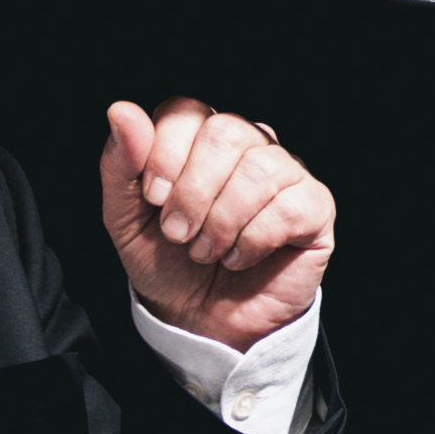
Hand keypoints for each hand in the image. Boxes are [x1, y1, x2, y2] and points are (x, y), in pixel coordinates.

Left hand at [100, 97, 334, 350]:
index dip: (165, 154)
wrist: (201, 323)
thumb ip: (119, 164)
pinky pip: (289, 207)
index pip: (186, 111)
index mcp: (200, 139)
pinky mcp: (314, 209)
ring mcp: (286, 174)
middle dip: (193, 192)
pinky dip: (252, 241)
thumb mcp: (126, 219)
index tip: (154, 199)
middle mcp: (248, 146)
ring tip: (207, 252)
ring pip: (259, 168)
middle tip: (179, 233)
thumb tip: (121, 110)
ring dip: (221, 222)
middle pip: (226, 132)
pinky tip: (239, 258)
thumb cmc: (168, 266)